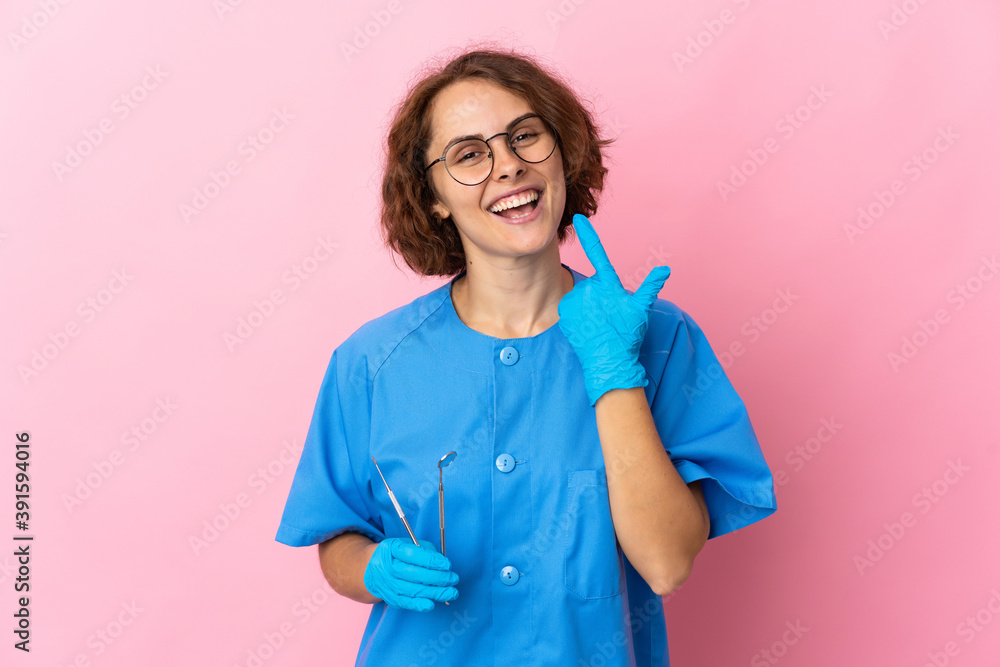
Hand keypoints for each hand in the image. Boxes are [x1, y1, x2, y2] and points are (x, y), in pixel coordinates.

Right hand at [363, 537, 458, 611]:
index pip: (414, 554)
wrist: (372, 567)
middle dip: (437, 578)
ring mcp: (388, 584)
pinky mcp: (390, 597)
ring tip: (451, 592)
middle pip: (414, 574)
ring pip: (413, 590)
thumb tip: (441, 563)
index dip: (432, 560)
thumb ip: (425, 550)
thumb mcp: (407, 544)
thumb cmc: (396, 554)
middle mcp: (388, 567)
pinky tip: (432, 604)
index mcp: (393, 548)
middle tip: (453, 579)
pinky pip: (405, 602)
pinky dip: (419, 605)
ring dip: (434, 593)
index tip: (448, 565)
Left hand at [558, 214, 670, 405]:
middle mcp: (588, 289)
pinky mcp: (563, 314)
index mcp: (608, 285)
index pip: (599, 254)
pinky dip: (577, 315)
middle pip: (592, 285)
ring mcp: (574, 302)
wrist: (609, 362)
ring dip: (588, 306)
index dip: (589, 235)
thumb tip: (665, 269)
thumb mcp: (641, 311)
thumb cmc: (628, 336)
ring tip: (598, 322)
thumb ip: (650, 288)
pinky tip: (587, 327)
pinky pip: (570, 309)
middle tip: (609, 315)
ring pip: (580, 297)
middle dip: (599, 296)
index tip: (579, 218)